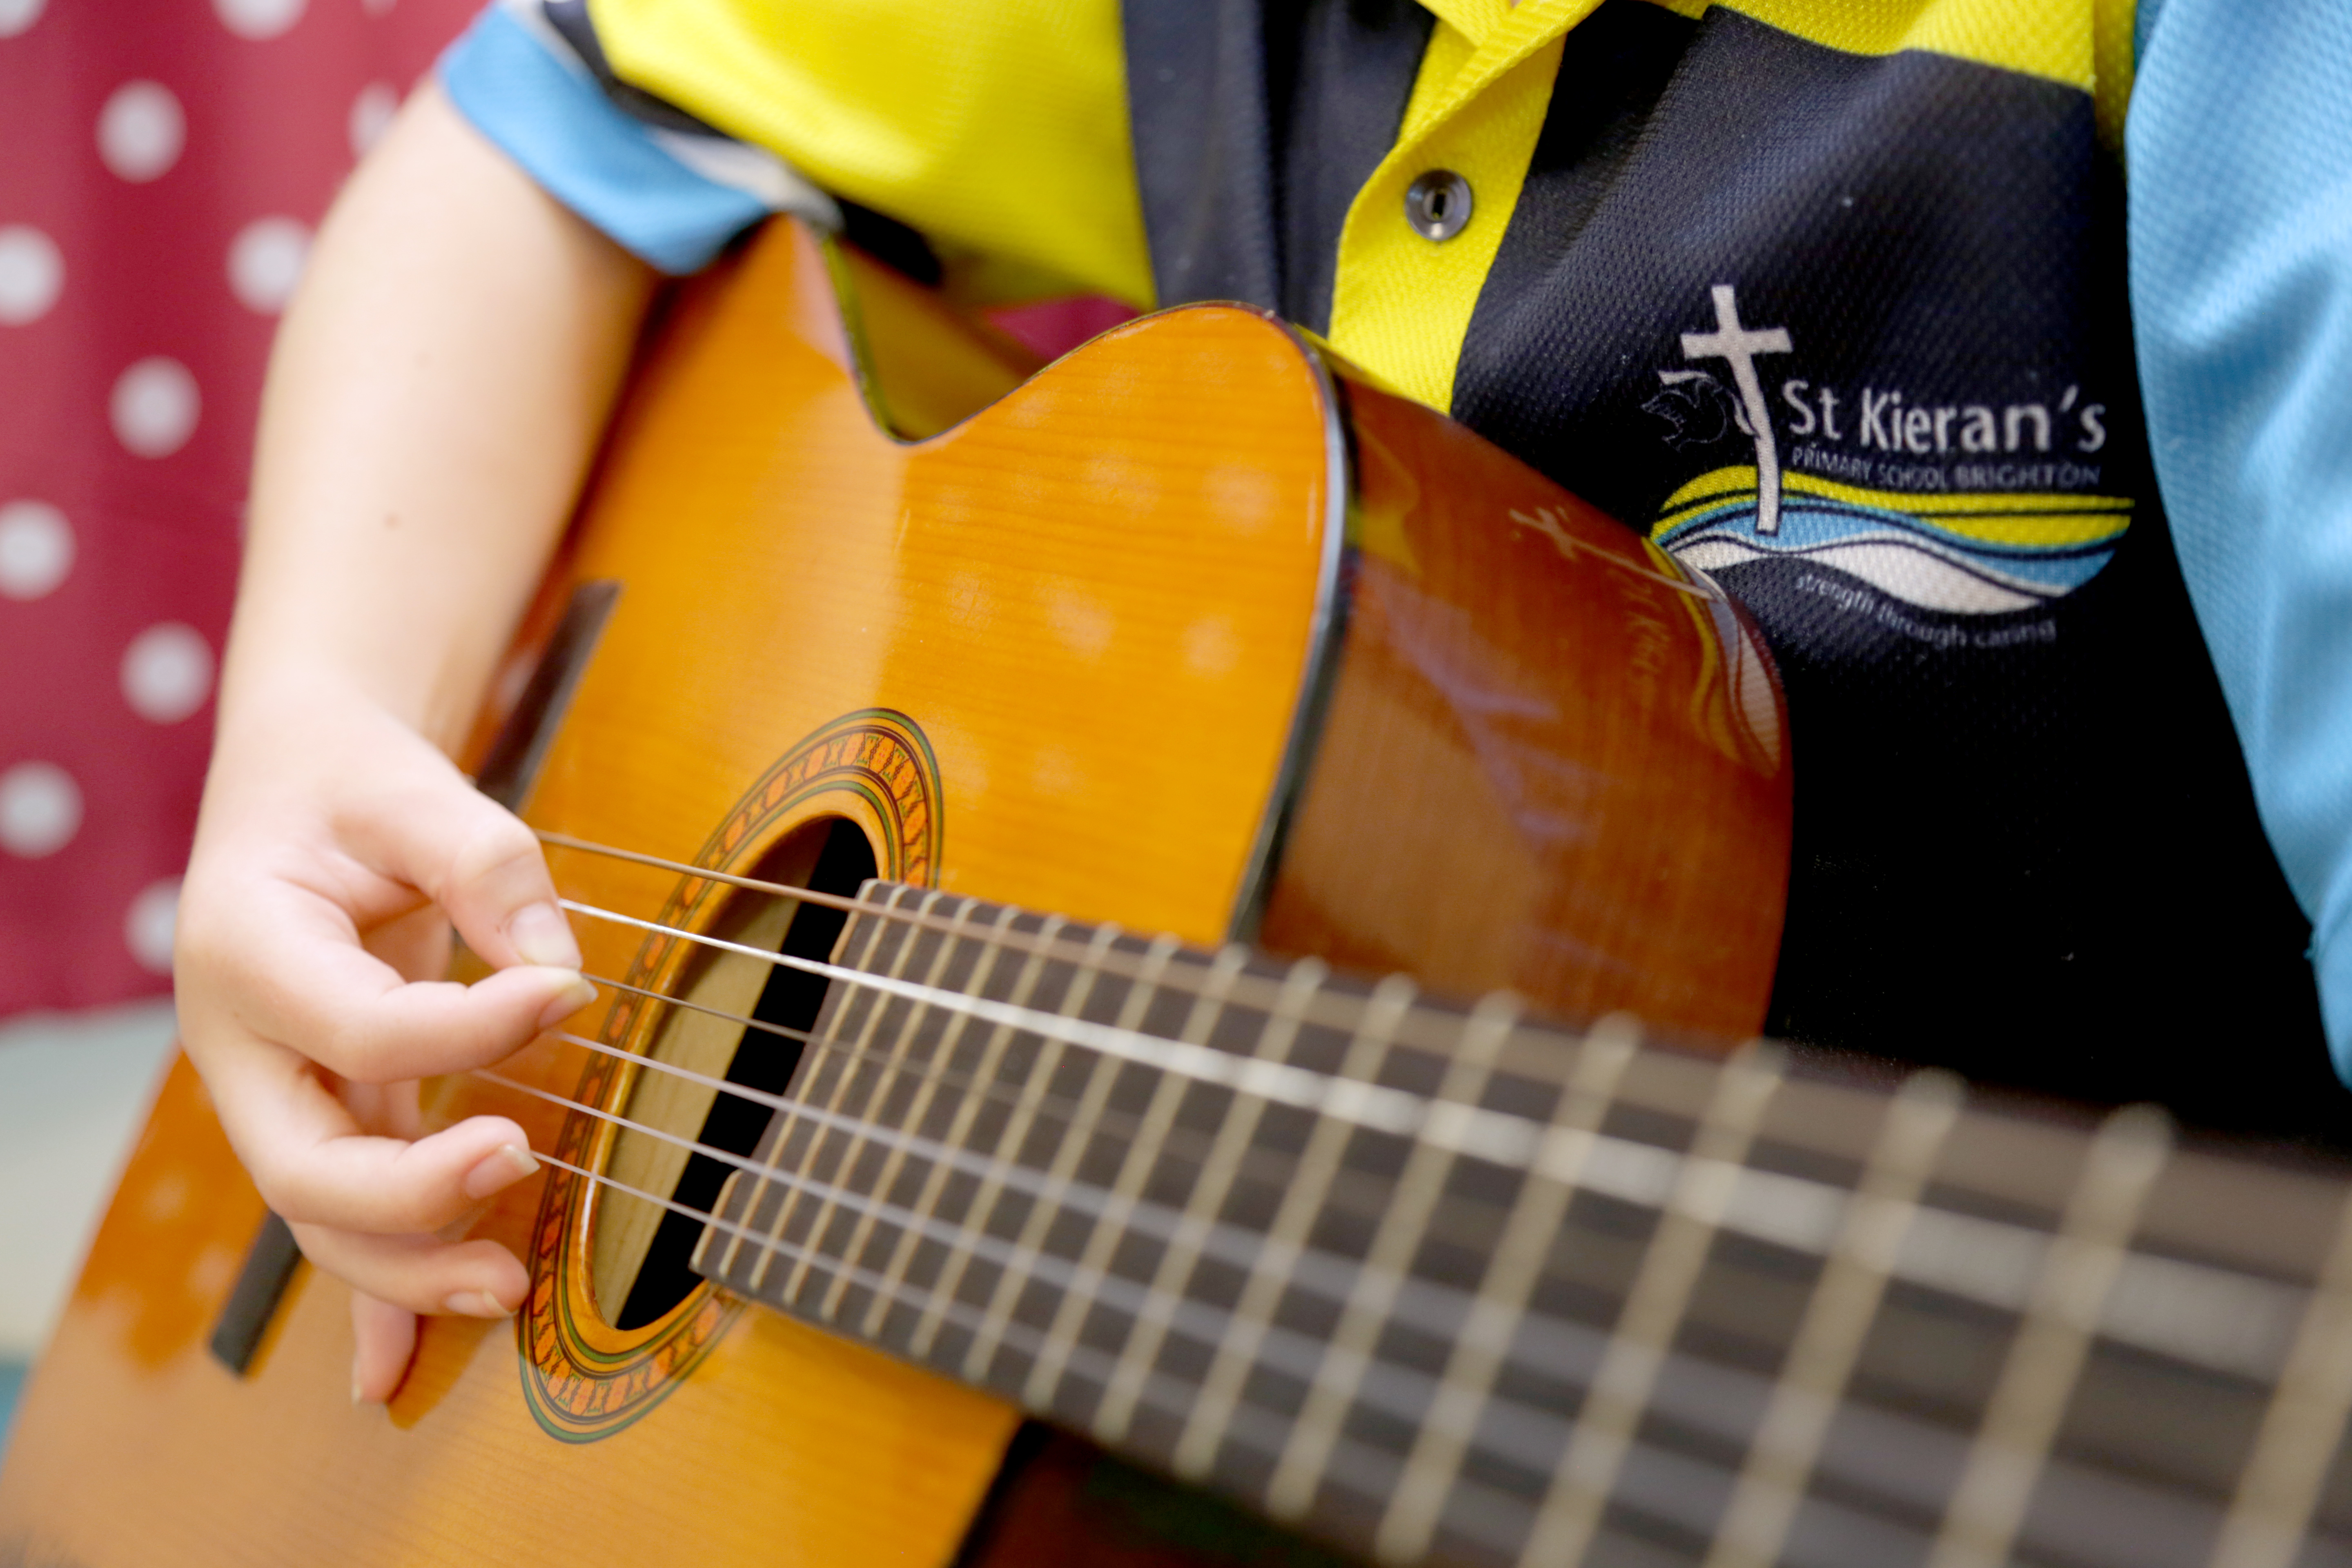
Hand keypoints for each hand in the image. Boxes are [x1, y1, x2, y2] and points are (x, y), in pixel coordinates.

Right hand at [175, 669, 595, 1403]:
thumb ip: (489, 866)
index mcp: (244, 949)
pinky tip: (393, 1371)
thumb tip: (557, 968)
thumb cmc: (353, 784)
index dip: (475, 1027)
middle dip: (412, 1193)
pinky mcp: (325, 1113)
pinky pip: (343, 1216)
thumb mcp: (417, 789)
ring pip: (323, 1216)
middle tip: (517, 1160)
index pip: (363, 1028)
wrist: (299, 787)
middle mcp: (239, 1043)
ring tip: (507, 1286)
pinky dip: (371, 1296)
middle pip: (308, 1167)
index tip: (571, 991)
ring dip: (406, 1268)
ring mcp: (274, 1092)